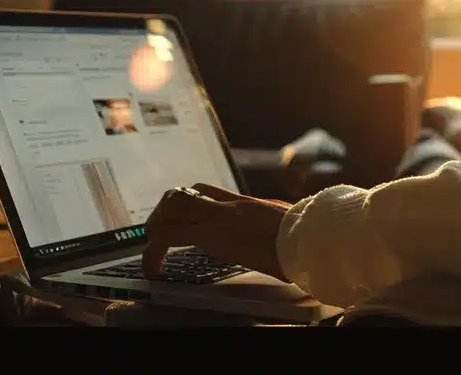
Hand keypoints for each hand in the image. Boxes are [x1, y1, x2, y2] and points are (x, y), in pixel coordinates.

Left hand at [142, 183, 291, 281]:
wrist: (309, 237)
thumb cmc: (306, 235)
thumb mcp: (286, 222)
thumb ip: (273, 224)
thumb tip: (281, 231)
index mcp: (243, 203)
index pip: (203, 191)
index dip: (185, 202)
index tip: (179, 218)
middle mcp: (227, 205)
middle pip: (181, 195)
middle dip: (163, 213)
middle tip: (157, 233)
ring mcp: (218, 217)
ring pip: (171, 209)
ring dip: (155, 230)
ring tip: (151, 254)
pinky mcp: (212, 235)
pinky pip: (170, 236)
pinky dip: (154, 251)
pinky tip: (153, 269)